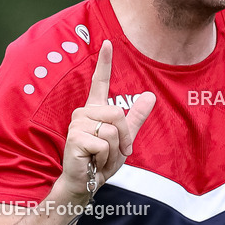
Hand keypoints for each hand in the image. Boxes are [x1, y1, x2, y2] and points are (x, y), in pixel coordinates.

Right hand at [59, 40, 155, 199]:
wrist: (86, 181)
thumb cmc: (101, 159)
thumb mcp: (124, 138)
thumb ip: (135, 117)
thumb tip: (149, 96)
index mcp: (95, 109)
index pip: (100, 81)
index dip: (104, 62)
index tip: (108, 43)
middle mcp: (84, 112)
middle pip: (117, 113)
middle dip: (124, 136)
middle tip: (114, 151)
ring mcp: (77, 123)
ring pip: (112, 129)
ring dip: (114, 149)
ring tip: (101, 157)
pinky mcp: (75, 137)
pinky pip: (104, 142)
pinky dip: (105, 157)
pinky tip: (93, 161)